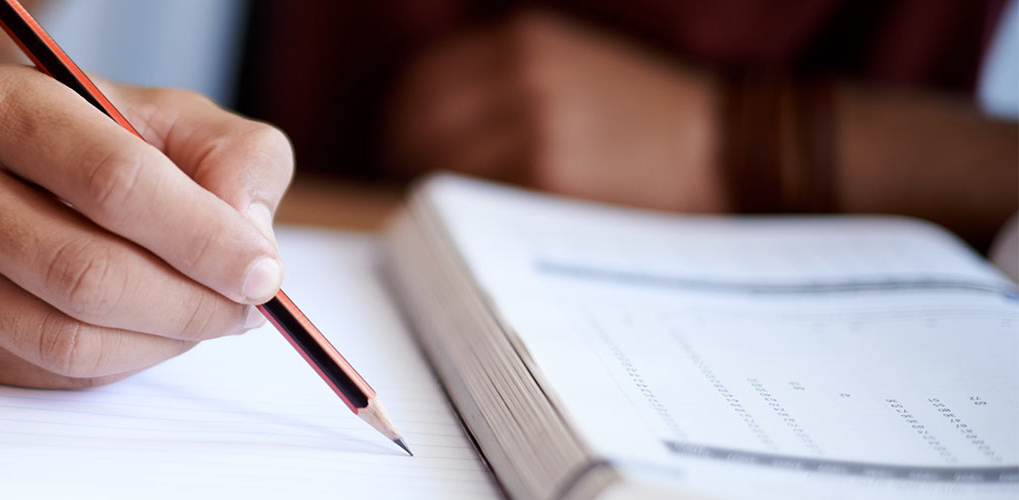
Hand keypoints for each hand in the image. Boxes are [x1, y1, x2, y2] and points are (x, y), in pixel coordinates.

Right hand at [0, 65, 292, 388]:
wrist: (11, 165)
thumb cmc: (103, 140)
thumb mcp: (180, 120)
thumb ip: (235, 158)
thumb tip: (248, 238)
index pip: (111, 181)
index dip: (200, 237)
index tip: (263, 271)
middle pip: (85, 273)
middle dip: (189, 302)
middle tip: (247, 307)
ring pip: (67, 338)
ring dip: (161, 341)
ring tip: (206, 314)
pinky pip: (51, 372)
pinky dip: (123, 360)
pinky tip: (150, 327)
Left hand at [386, 9, 725, 211]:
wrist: (723, 148)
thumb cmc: (644, 117)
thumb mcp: (570, 63)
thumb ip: (499, 80)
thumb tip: (420, 127)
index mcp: (522, 40)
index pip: (419, 83)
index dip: (401, 124)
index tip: (400, 152)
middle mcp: (521, 74)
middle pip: (417, 125)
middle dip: (406, 162)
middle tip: (413, 195)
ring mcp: (534, 127)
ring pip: (440, 167)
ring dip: (432, 196)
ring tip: (445, 218)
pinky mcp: (548, 179)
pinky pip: (476, 201)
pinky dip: (466, 219)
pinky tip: (479, 231)